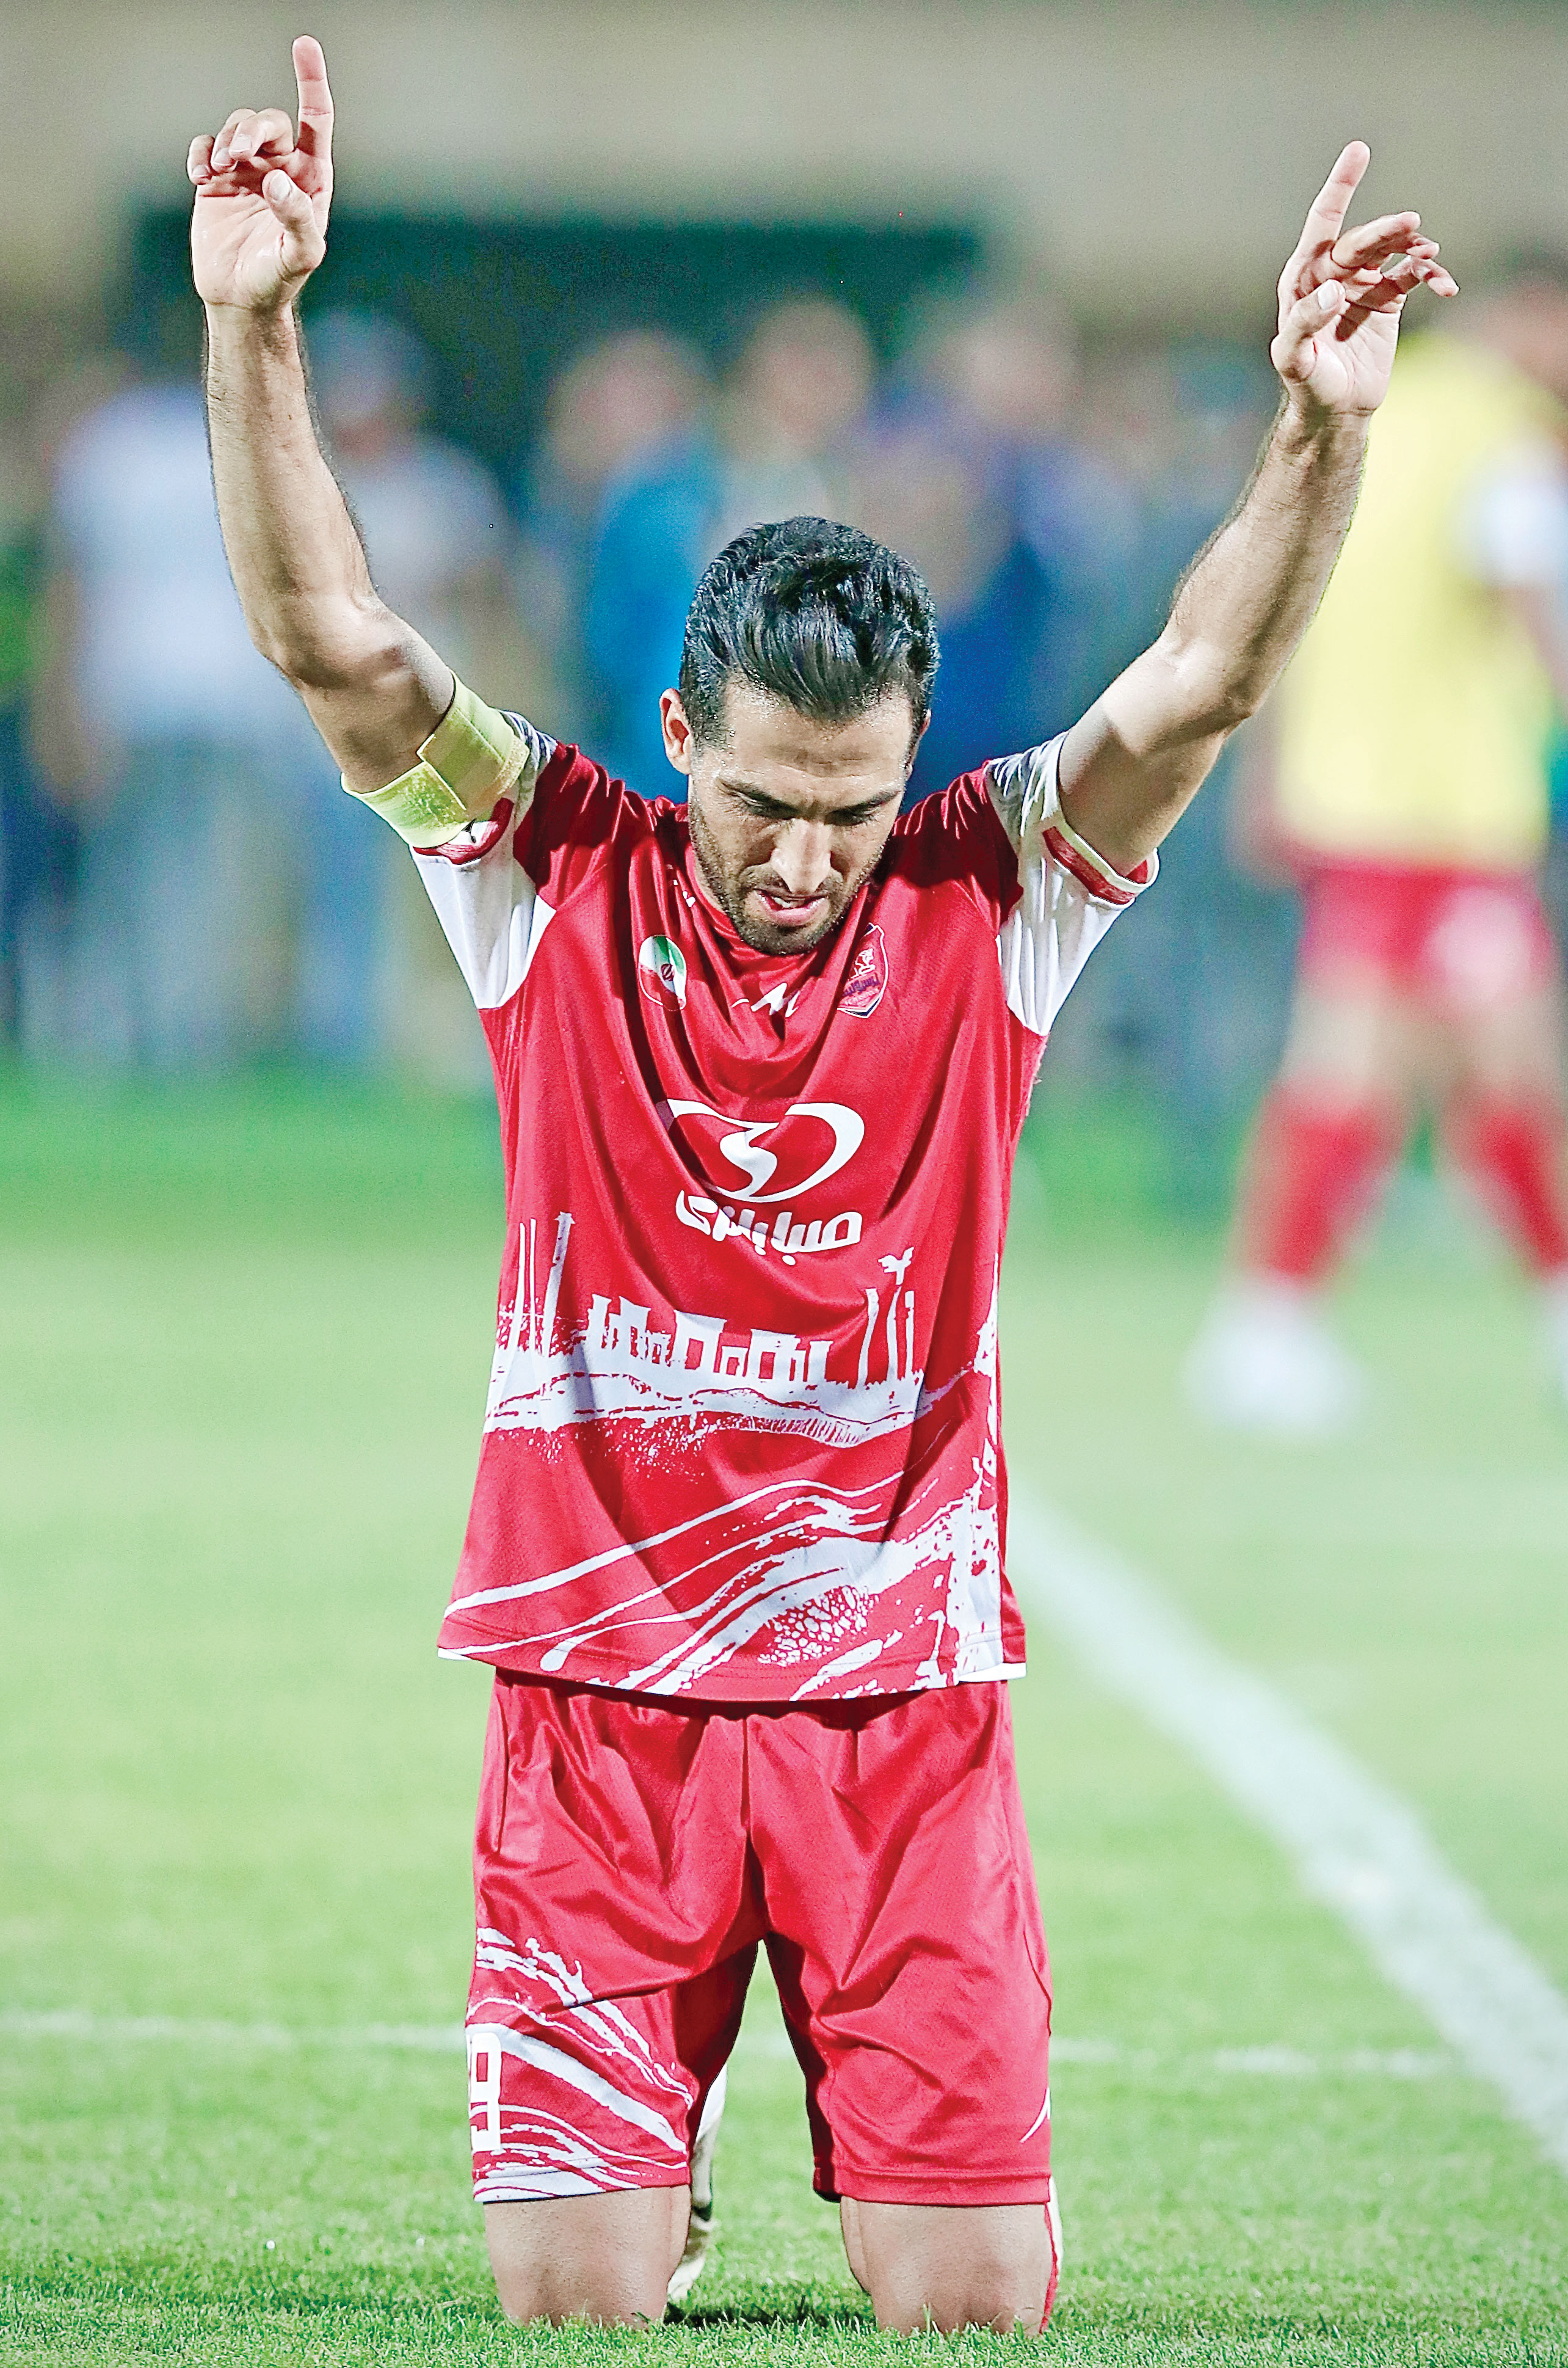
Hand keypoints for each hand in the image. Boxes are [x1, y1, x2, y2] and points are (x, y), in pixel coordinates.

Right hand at [187, 35, 333, 312]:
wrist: (241, 300)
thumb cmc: (279, 280)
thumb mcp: (300, 255)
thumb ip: (297, 217)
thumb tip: (278, 180)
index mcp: (311, 178)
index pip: (316, 119)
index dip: (311, 81)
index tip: (304, 45)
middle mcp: (281, 167)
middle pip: (268, 121)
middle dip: (251, 130)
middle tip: (238, 155)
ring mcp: (247, 171)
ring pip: (237, 128)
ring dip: (226, 141)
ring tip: (218, 171)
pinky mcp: (217, 180)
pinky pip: (206, 145)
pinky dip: (200, 154)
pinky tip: (201, 178)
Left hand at [1271, 142, 1457, 419]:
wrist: (1334, 411)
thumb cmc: (1306, 385)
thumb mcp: (1294, 360)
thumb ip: (1305, 323)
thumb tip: (1333, 290)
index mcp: (1303, 278)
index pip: (1322, 224)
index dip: (1340, 187)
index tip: (1359, 151)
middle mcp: (1333, 273)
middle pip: (1362, 239)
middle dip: (1386, 230)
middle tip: (1412, 225)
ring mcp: (1362, 283)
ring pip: (1392, 251)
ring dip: (1412, 248)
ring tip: (1429, 254)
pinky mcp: (1387, 300)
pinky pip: (1413, 276)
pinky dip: (1430, 275)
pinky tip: (1444, 284)